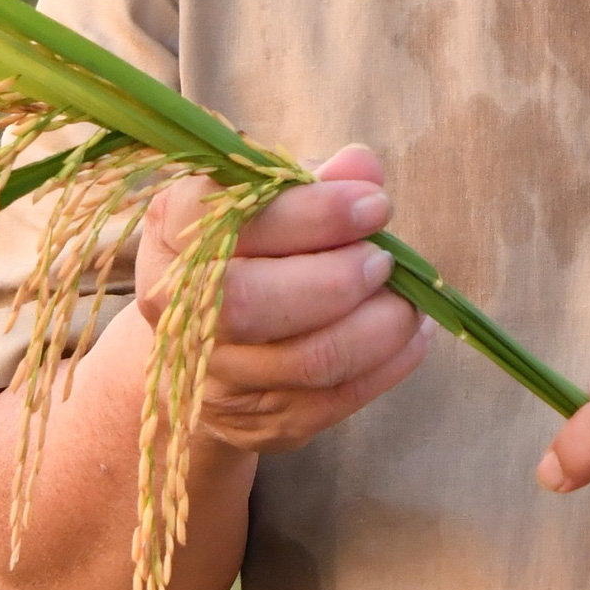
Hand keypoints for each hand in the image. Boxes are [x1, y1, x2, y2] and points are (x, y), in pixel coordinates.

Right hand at [135, 144, 431, 457]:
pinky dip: (388, 365)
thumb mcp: (270, 198)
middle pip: (251, 304)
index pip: (234, 223)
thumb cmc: (253, 246)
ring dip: (376, 327)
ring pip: (306, 360)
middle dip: (338, 279)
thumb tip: (361, 169)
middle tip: (384, 259)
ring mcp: (219, 375)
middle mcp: (183, 310)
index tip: (375, 203)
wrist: (209, 340)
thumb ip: (314, 179)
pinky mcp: (261, 421)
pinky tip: (413, 333)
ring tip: (409, 299)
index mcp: (175, 235)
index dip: (313, 214)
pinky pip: (335, 401)